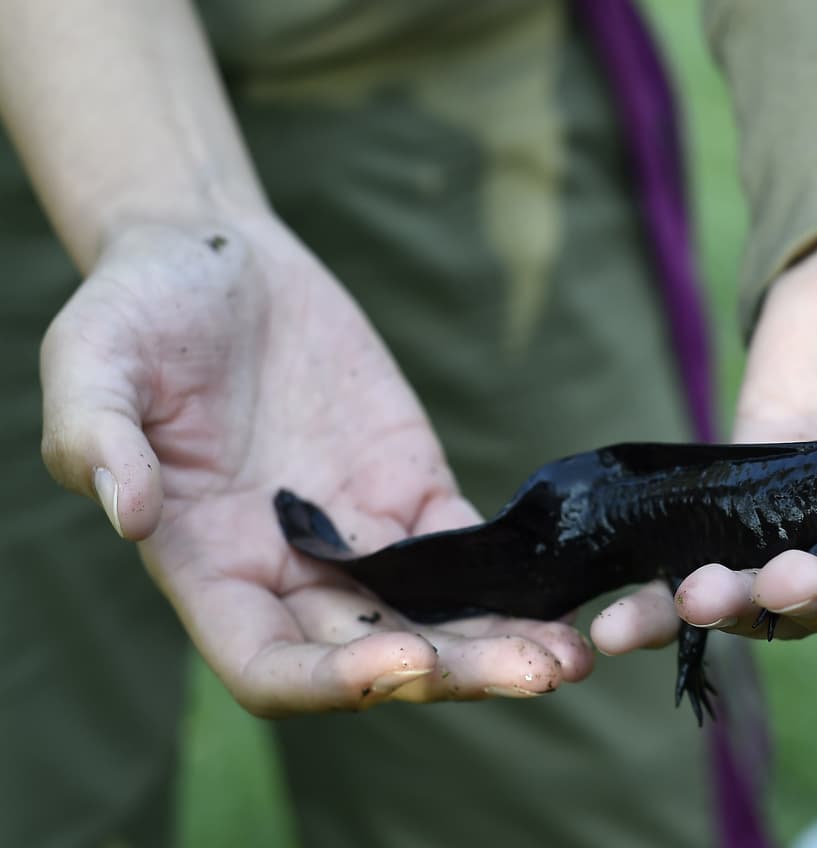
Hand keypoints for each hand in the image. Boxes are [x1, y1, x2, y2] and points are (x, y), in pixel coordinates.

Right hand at [40, 218, 592, 715]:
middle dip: (452, 672)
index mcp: (206, 565)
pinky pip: (466, 549)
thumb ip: (98, 438)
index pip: (268, 665)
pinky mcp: (408, 487)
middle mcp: (286, 570)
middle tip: (536, 672)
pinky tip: (564, 588)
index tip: (401, 655)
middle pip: (372, 653)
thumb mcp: (90, 361)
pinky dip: (512, 576)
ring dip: (500, 644)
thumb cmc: (138, 309)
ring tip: (572, 655)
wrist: (217, 258)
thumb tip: (127, 514)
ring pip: (433, 616)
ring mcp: (355, 533)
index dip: (332, 680)